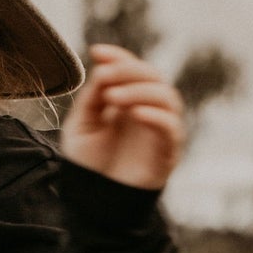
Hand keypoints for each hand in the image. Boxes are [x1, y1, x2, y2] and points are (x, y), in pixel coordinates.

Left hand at [60, 43, 186, 189]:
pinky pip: (170, 127)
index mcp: (127, 100)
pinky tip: (135, 113)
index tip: (97, 52)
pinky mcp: (166, 151)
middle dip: (129, 70)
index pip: (132, 68)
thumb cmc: (88, 163)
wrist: (93, 200)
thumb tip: (104, 69)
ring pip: (166, 96)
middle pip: (152, 76)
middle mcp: (147, 110)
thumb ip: (92, 97)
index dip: (118, 56)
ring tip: (113, 98)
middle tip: (105, 77)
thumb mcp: (81, 124)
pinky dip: (156, 116)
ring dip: (140, 91)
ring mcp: (158, 129)